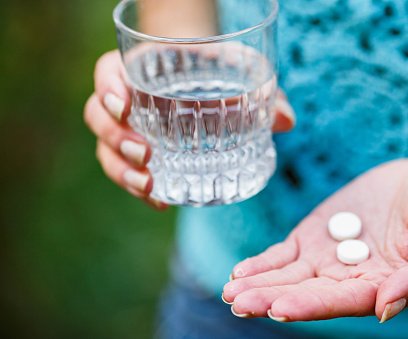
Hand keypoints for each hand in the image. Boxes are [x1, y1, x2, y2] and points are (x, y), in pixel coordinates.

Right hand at [84, 50, 295, 209]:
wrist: (207, 83)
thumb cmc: (219, 73)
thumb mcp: (241, 72)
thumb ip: (263, 92)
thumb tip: (285, 120)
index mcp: (139, 69)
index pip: (106, 73)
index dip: (107, 88)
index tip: (124, 107)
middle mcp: (127, 100)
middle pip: (98, 117)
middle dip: (115, 138)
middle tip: (146, 154)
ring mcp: (129, 130)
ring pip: (107, 150)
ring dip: (121, 171)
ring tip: (149, 185)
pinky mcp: (139, 156)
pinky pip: (127, 174)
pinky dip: (141, 191)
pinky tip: (161, 202)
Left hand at [223, 157, 407, 321]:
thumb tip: (385, 308)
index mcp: (379, 286)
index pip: (339, 301)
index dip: (310, 304)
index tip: (280, 307)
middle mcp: (348, 278)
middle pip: (304, 292)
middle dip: (271, 298)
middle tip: (239, 303)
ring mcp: (327, 257)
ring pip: (287, 276)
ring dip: (258, 284)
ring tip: (231, 291)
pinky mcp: (314, 235)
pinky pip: (283, 253)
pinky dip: (262, 263)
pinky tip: (240, 272)